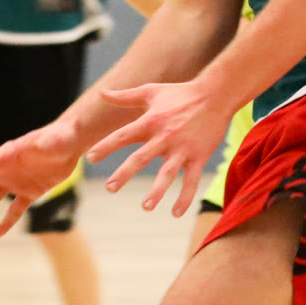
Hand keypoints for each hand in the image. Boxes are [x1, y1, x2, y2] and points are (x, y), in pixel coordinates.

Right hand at [0, 120, 84, 236]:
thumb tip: (44, 144)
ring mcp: (16, 181)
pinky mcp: (29, 192)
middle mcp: (7, 169)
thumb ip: (47, 144)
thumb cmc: (61, 136)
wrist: (70, 143)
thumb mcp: (55, 140)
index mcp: (8, 155)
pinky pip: (15, 210)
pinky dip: (6, 223)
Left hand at [86, 79, 229, 216]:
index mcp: (150, 121)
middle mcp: (164, 136)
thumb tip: (101, 93)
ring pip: (167, 173)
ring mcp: (182, 148)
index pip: (123, 136)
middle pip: (141, 158)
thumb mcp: (150, 91)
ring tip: (145, 207)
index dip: (106, 146)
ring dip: (157, 191)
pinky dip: (185, 197)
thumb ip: (124, 96)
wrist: (216, 95)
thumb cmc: (179, 93)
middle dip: (124, 173)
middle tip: (110, 188)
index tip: (90, 158)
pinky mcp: (199, 157)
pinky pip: (191, 180)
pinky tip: (176, 213)